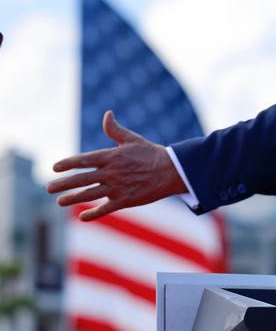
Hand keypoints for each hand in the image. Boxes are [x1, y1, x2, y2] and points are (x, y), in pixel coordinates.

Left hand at [47, 110, 186, 220]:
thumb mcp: (133, 139)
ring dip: (73, 198)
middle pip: (82, 179)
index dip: (68, 163)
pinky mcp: (126, 200)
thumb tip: (107, 114)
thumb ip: (115, 130)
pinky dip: (93, 213)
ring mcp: (118, 187)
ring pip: (90, 194)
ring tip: (59, 201)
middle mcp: (112, 172)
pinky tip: (82, 216)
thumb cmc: (151, 153)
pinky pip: (106, 208)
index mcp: (112, 156)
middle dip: (63, 184)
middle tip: (48, 188)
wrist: (172, 171)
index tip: (54, 167)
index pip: (84, 159)